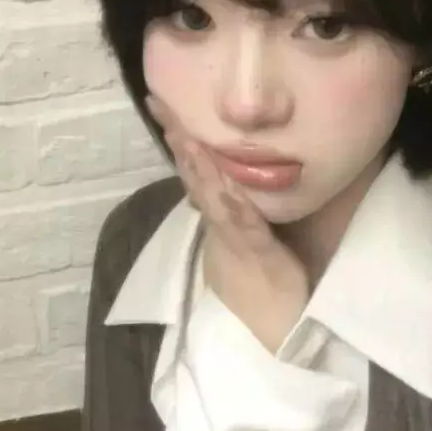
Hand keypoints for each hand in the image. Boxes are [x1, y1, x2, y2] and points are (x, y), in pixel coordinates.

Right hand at [146, 95, 308, 354]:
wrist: (271, 325)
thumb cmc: (261, 276)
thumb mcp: (243, 233)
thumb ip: (232, 206)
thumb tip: (223, 179)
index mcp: (219, 213)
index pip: (196, 168)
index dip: (180, 137)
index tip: (164, 106)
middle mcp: (219, 220)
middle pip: (195, 174)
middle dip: (179, 139)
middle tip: (160, 105)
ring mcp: (234, 237)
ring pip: (212, 195)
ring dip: (197, 166)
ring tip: (183, 135)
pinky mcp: (257, 252)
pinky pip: (244, 225)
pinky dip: (233, 205)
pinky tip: (226, 187)